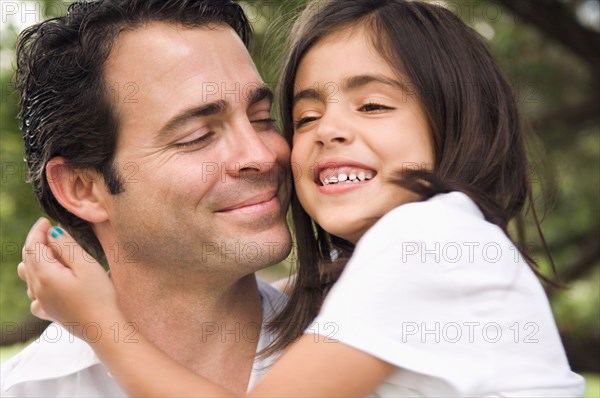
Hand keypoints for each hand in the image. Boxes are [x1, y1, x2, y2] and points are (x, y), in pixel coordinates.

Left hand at [18, 218, 122, 339]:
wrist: (103, 329)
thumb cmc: (99, 296)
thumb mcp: (87, 265)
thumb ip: (68, 247)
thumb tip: (53, 232)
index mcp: (45, 275)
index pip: (33, 246)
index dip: (37, 231)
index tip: (46, 220)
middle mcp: (37, 289)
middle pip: (28, 259)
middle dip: (37, 242)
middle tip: (53, 232)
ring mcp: (41, 302)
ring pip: (28, 275)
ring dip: (36, 260)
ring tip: (53, 254)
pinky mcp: (49, 312)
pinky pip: (34, 294)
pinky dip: (37, 282)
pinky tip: (50, 282)